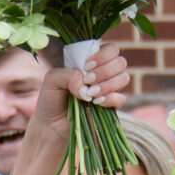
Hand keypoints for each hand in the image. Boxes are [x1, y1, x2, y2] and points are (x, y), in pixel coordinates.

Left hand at [18, 40, 131, 174]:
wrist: (50, 125)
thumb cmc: (50, 99)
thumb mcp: (52, 80)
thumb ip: (67, 74)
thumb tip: (85, 84)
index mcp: (91, 62)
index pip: (111, 49)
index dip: (103, 55)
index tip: (87, 66)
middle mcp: (103, 73)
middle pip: (120, 62)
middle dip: (105, 71)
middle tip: (88, 81)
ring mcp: (108, 90)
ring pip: (124, 78)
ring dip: (108, 84)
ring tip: (90, 95)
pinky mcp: (110, 107)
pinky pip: (121, 98)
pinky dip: (111, 98)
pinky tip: (96, 102)